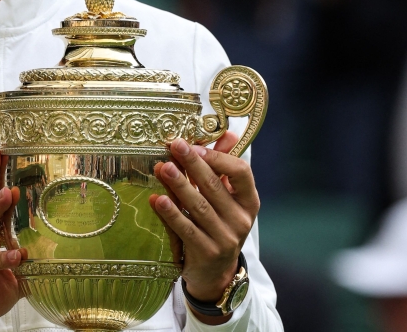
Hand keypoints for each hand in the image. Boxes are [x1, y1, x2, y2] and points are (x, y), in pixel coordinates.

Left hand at [148, 134, 258, 322]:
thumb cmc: (219, 225)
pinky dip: (170, 214)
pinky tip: (157, 200)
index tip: (195, 146)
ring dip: (179, 186)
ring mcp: (225, 238)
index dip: (218, 158)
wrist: (215, 273)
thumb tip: (228, 133)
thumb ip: (223, 165)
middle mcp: (241, 219)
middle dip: (193, 165)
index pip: (241, 173)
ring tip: (162, 168)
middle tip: (174, 146)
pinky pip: (186, 229)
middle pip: (214, 187)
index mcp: (249, 201)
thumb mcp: (226, 198)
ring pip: (199, 207)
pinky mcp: (206, 252)